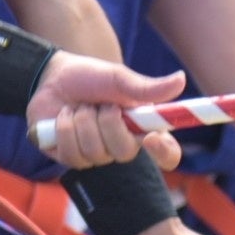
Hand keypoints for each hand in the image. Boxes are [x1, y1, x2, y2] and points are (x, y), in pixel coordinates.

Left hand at [29, 54, 185, 170]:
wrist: (53, 78)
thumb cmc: (92, 77)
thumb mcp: (119, 78)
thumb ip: (146, 87)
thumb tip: (181, 80)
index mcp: (143, 127)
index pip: (167, 154)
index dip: (163, 152)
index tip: (150, 138)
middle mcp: (123, 145)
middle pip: (125, 152)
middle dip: (108, 121)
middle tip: (102, 103)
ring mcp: (96, 155)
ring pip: (94, 151)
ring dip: (83, 119)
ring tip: (81, 106)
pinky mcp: (71, 158)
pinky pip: (72, 152)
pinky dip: (65, 127)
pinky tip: (64, 117)